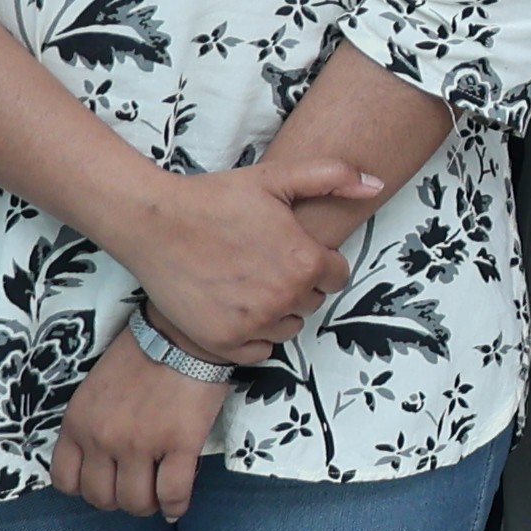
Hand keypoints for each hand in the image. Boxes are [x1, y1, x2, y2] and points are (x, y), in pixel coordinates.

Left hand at [50, 335, 224, 520]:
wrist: (182, 334)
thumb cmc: (140, 355)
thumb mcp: (95, 389)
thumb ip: (91, 424)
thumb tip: (106, 460)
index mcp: (77, 423)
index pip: (66, 481)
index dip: (86, 489)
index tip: (104, 482)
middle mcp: (103, 439)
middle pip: (101, 497)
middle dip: (118, 500)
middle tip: (135, 490)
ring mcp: (141, 444)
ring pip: (135, 502)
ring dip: (146, 506)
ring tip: (157, 496)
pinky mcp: (180, 444)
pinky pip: (173, 493)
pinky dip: (175, 507)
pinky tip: (177, 506)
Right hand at [118, 157, 380, 361]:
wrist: (154, 222)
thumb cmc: (216, 198)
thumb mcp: (277, 178)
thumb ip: (333, 177)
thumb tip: (376, 184)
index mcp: (305, 262)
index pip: (337, 276)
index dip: (318, 262)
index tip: (293, 250)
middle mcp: (283, 298)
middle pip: (312, 302)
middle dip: (298, 285)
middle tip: (266, 263)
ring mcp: (252, 324)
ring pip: (288, 328)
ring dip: (278, 312)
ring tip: (250, 284)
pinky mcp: (222, 341)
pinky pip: (259, 352)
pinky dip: (253, 336)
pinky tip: (238, 309)